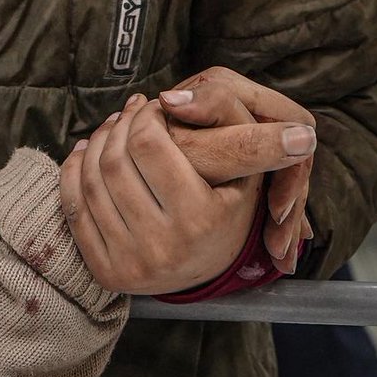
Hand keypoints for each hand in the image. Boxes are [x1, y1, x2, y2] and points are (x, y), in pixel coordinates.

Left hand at [59, 80, 312, 294]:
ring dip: (98, 141)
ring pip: (93, 178)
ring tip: (115, 127)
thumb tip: (302, 130)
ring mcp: (132, 264)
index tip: (154, 105)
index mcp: (201, 218)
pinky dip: (77, 169)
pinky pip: (74, 205)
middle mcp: (164, 248)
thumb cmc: (226, 205)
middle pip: (115, 158)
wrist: (202, 268)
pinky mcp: (107, 272)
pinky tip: (90, 151)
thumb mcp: (246, 172)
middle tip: (132, 111)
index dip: (145, 114)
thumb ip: (254, 138)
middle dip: (119, 124)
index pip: (149, 141)